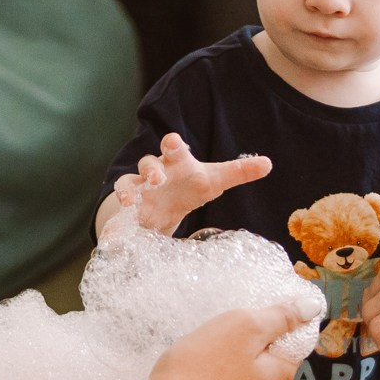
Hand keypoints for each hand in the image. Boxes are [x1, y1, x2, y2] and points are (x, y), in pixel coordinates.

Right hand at [106, 134, 272, 236]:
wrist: (162, 203)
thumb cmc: (189, 186)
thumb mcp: (214, 180)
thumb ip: (239, 172)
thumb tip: (268, 163)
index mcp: (175, 162)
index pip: (173, 148)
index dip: (172, 143)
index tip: (172, 142)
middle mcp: (154, 173)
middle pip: (148, 164)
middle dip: (151, 169)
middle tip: (157, 178)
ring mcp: (138, 192)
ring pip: (127, 184)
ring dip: (127, 192)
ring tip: (128, 203)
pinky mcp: (128, 212)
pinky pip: (117, 216)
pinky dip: (113, 226)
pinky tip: (111, 238)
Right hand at [131, 300, 309, 379]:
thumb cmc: (200, 373)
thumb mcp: (242, 328)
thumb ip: (278, 317)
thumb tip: (311, 308)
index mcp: (281, 378)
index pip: (292, 341)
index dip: (272, 322)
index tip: (246, 312)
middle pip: (266, 360)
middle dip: (246, 342)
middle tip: (218, 331)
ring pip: (243, 377)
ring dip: (226, 361)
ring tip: (201, 353)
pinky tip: (192, 376)